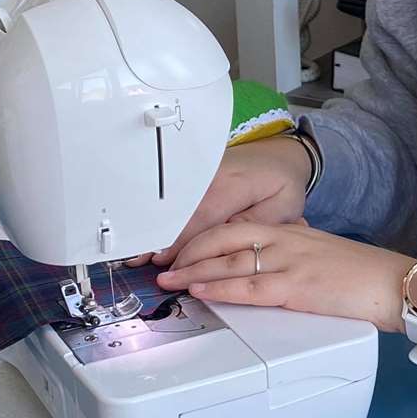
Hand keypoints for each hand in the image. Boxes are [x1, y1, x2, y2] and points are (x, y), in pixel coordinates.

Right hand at [128, 137, 312, 267]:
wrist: (279, 156)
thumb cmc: (282, 186)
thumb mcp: (279, 209)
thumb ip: (249, 227)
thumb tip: (218, 245)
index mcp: (234, 185)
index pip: (201, 217)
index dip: (181, 241)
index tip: (164, 261)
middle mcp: (211, 175)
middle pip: (179, 210)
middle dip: (158, 237)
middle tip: (137, 261)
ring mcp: (199, 172)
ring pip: (173, 204)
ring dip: (154, 228)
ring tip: (134, 252)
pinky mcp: (193, 175)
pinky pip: (176, 198)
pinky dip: (161, 218)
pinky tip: (145, 234)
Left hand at [158, 221, 412, 333]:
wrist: (393, 284)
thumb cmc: (362, 274)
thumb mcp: (322, 251)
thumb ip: (294, 249)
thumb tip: (271, 254)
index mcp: (292, 230)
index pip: (237, 225)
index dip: (204, 236)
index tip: (183, 247)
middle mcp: (286, 239)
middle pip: (224, 237)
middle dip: (189, 251)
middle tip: (164, 264)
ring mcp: (289, 261)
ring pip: (229, 262)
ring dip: (194, 271)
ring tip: (170, 280)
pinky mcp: (295, 287)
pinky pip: (248, 287)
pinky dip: (219, 288)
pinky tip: (200, 290)